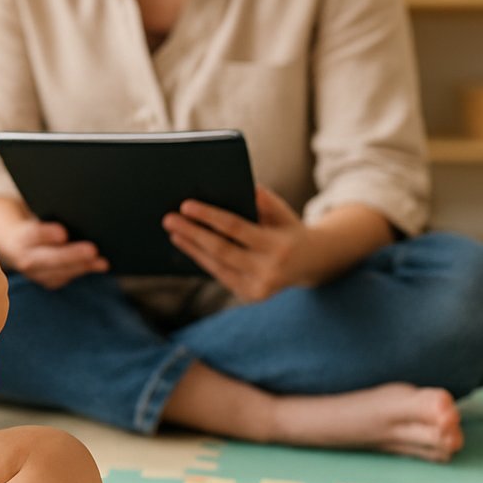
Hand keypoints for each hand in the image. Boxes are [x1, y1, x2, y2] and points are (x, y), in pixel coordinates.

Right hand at [0, 215, 108, 290]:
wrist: (12, 240)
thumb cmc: (33, 221)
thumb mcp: (36, 213)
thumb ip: (53, 212)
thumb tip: (77, 209)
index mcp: (21, 237)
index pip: (33, 234)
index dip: (47, 234)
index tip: (63, 233)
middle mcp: (25, 258)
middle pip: (48, 258)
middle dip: (72, 255)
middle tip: (93, 250)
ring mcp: (35, 273)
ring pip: (58, 273)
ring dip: (82, 267)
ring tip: (102, 262)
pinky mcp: (46, 280)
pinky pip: (64, 278)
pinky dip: (81, 271)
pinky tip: (97, 266)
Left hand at [162, 184, 316, 302]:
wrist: (314, 261)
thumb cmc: (288, 227)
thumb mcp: (280, 209)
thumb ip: (257, 198)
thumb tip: (220, 187)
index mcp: (278, 244)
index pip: (236, 228)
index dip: (209, 217)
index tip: (185, 206)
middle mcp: (270, 270)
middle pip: (221, 250)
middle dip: (192, 233)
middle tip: (168, 219)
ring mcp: (260, 288)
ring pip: (217, 266)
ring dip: (191, 248)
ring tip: (173, 232)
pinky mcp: (252, 295)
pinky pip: (221, 275)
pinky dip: (203, 260)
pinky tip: (187, 246)